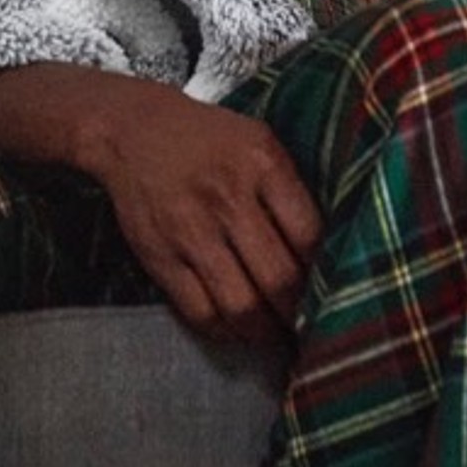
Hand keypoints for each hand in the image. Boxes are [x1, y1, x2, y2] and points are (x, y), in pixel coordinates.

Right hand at [0, 65, 320, 346]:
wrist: (133, 131)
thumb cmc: (208, 138)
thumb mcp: (259, 141)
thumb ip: (289, 188)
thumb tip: (325, 248)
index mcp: (262, 163)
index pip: (309, 234)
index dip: (325, 272)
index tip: (333, 289)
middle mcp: (228, 198)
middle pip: (279, 278)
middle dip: (299, 312)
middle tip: (310, 325)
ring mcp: (191, 231)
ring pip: (241, 305)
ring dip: (266, 331)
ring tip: (278, 335)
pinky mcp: (161, 258)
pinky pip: (200, 313)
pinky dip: (226, 331)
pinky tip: (240, 328)